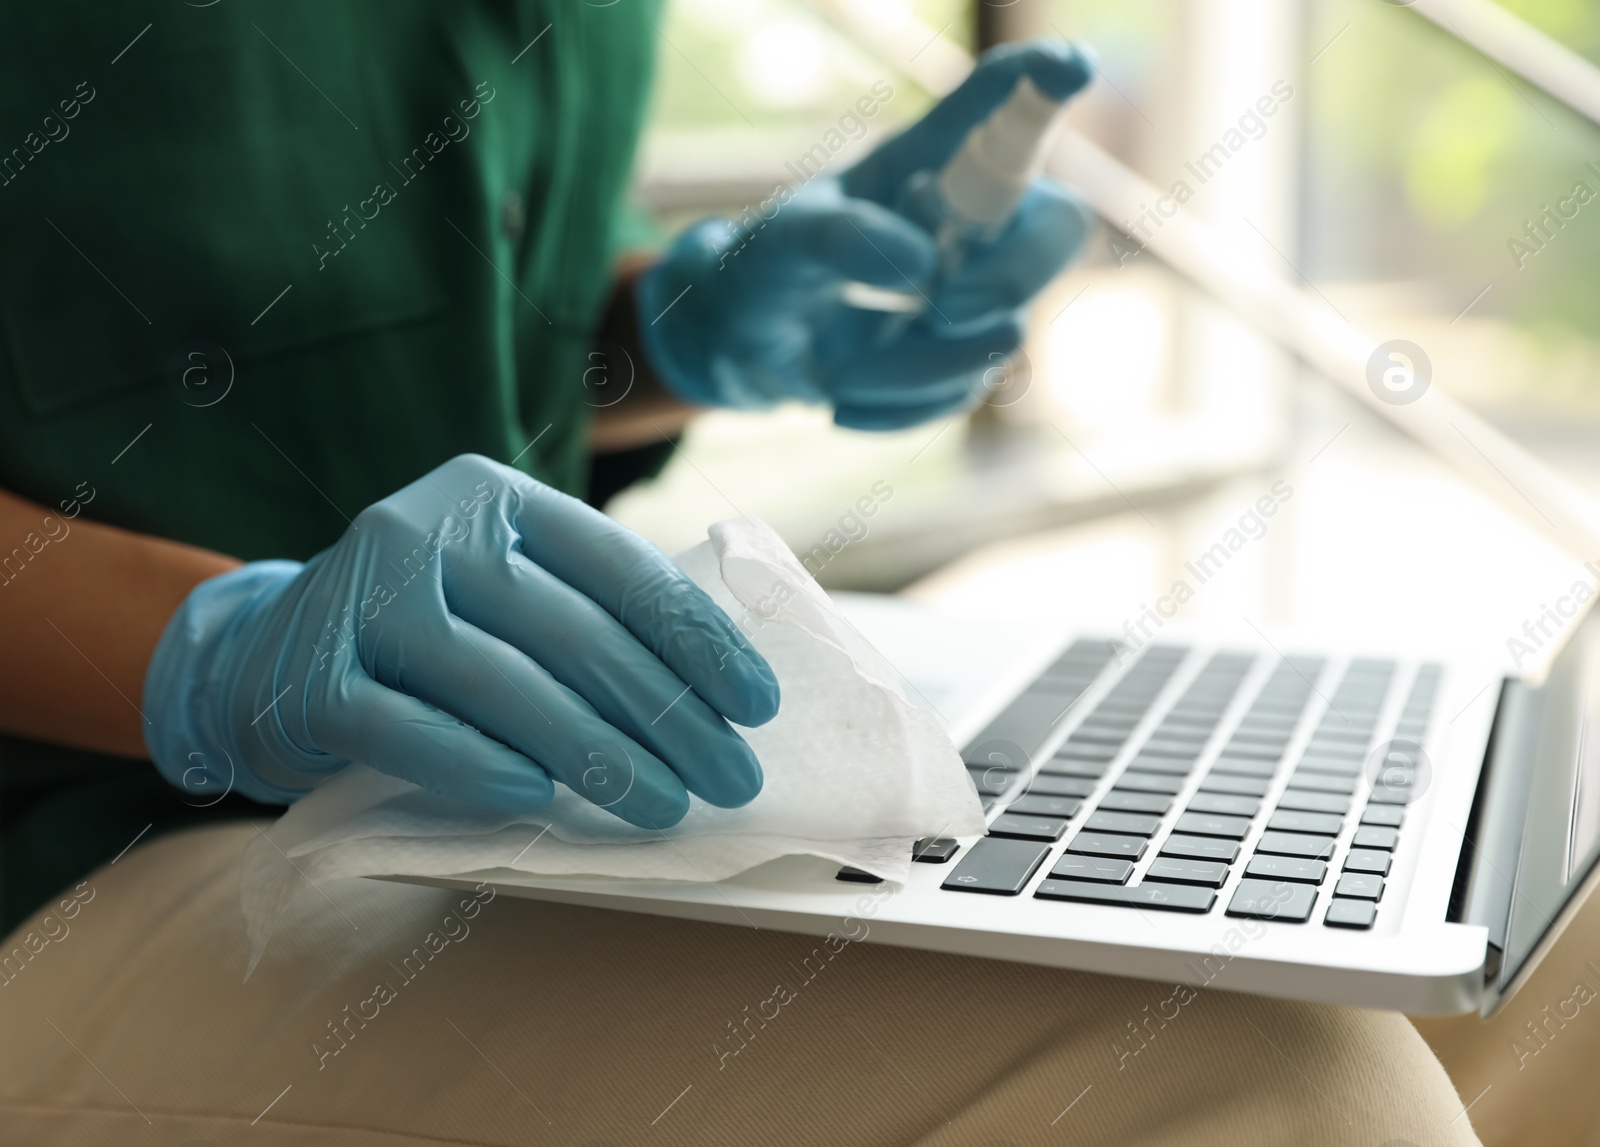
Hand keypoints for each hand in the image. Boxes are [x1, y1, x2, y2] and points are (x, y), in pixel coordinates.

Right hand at [142, 455, 779, 828]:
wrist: (261, 661)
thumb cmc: (423, 635)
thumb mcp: (500, 591)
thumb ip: (585, 613)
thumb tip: (722, 693)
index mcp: (495, 499)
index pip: (620, 568)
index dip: (697, 639)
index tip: (758, 706)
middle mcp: (428, 529)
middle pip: (573, 631)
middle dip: (667, 713)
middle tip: (730, 777)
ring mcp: (362, 598)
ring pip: (503, 681)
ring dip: (596, 752)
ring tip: (662, 805)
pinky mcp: (309, 677)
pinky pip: (408, 728)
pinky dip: (477, 764)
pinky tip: (537, 797)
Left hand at [637, 40, 1094, 430]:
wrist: (744, 344)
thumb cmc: (768, 265)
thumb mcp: (783, 240)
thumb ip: (842, 238)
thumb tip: (921, 271)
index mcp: (929, 162)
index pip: (999, 110)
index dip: (1040, 84)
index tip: (1069, 64)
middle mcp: (970, 222)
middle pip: (1059, 230)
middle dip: (1014, 276)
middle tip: (945, 305)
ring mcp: (974, 296)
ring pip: (1002, 333)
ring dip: (917, 366)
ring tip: (839, 373)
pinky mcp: (960, 363)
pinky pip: (963, 393)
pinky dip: (900, 408)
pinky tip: (843, 406)